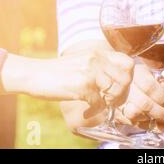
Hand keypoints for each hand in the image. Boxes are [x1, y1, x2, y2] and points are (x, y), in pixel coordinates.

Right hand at [14, 49, 133, 116]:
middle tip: (111, 100)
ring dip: (110, 103)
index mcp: (99, 52)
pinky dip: (94, 111)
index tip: (120, 86)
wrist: (34, 74)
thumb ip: (101, 66)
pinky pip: (99, 103)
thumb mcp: (83, 61)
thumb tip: (121, 81)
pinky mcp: (82, 86)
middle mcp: (98, 59)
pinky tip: (86, 111)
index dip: (129, 77)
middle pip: (126, 79)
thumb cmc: (59, 71)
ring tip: (99, 105)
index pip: (128, 62)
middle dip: (122, 94)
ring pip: (115, 92)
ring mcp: (90, 71)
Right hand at [114, 64, 163, 132]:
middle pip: (145, 104)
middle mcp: (126, 90)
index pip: (150, 87)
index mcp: (133, 75)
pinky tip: (163, 129)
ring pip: (139, 116)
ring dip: (157, 123)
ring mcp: (120, 104)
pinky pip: (134, 123)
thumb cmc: (134, 75)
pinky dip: (150, 127)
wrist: (110, 81)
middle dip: (162, 112)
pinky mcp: (118, 115)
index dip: (163, 96)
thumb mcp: (146, 70)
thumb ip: (157, 79)